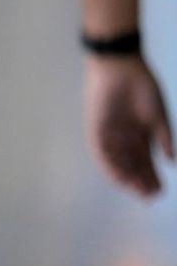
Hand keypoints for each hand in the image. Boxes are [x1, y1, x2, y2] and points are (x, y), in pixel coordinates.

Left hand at [83, 54, 174, 197]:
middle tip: (150, 196)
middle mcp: (123, 139)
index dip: (151, 177)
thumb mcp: (157, 116)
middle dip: (140, 181)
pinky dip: (110, 166)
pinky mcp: (96, 131)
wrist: (121, 68)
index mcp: (139, 135)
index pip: (144, 162)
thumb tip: (171, 161)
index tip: (159, 191)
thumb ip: (163, 138)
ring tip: (136, 190)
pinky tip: (119, 177)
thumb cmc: (142, 88)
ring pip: (117, 163)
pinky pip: (101, 153)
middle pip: (131, 166)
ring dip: (126, 178)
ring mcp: (109, 136)